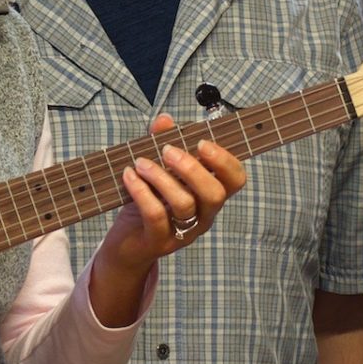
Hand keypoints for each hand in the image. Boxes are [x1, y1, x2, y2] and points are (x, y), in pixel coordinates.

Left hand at [94, 116, 247, 278]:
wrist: (127, 244)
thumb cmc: (148, 202)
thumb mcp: (156, 171)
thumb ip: (161, 143)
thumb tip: (165, 120)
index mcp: (209, 195)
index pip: (236, 180)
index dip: (225, 161)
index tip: (202, 143)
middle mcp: (203, 216)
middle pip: (215, 194)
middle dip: (192, 168)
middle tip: (167, 150)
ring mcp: (183, 232)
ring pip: (184, 204)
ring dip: (161, 178)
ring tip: (141, 163)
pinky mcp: (159, 242)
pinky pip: (156, 217)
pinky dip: (142, 192)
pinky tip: (129, 176)